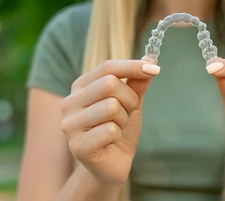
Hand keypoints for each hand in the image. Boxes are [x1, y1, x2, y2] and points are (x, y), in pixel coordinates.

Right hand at [60, 60, 158, 185]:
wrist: (113, 164)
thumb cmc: (120, 129)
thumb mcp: (131, 103)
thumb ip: (137, 83)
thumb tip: (150, 60)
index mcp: (80, 87)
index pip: (107, 67)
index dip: (132, 66)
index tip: (155, 68)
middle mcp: (69, 102)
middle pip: (110, 84)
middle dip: (130, 99)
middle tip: (128, 113)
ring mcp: (70, 124)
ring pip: (112, 107)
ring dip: (124, 119)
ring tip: (117, 128)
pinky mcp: (77, 146)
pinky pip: (110, 130)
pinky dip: (118, 136)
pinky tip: (111, 142)